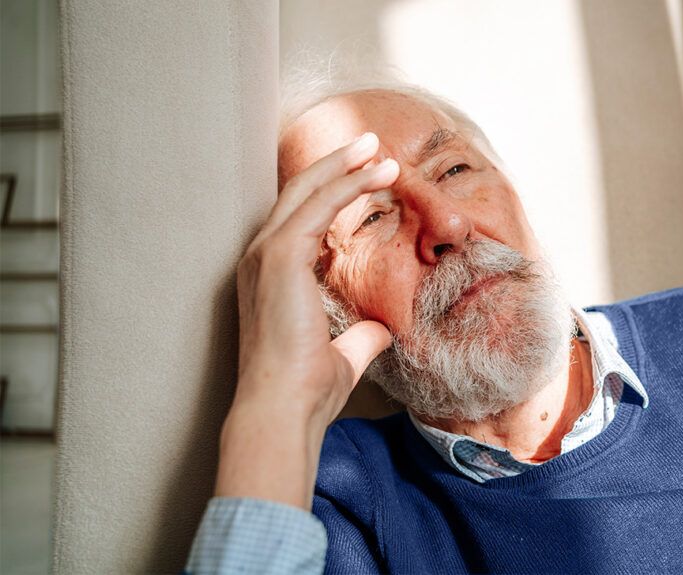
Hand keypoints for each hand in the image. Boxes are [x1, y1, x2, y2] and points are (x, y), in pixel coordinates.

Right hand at [215, 132, 398, 508]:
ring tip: (378, 146)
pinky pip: (319, 206)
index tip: (366, 175)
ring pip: (307, 191)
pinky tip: (379, 173)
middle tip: (369, 143)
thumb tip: (381, 330)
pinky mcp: (280, 257)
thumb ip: (360, 338)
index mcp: (271, 277)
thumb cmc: (306, 390)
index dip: (332, 192)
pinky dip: (349, 184)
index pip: (301, 218)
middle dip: (335, 164)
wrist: (282, 409)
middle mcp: (260, 258)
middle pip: (299, 193)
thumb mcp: (343, 356)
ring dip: (344, 165)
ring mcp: (265, 254)